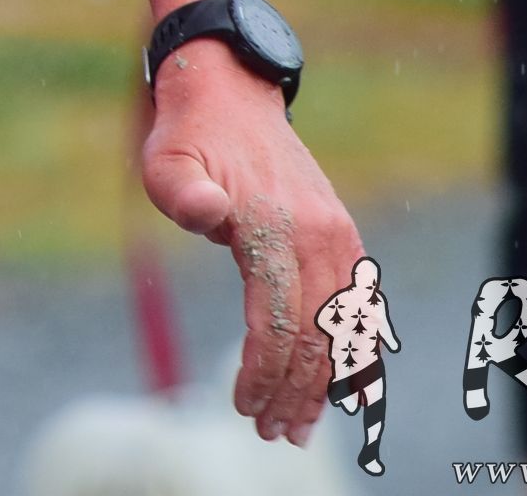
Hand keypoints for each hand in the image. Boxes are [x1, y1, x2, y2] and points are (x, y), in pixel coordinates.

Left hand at [139, 40, 364, 446]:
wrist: (231, 93)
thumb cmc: (189, 136)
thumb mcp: (166, 160)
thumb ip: (182, 193)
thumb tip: (210, 216)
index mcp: (274, 225)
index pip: (277, 321)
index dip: (262, 372)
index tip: (243, 407)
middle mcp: (318, 233)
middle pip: (315, 334)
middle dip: (294, 392)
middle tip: (272, 433)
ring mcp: (336, 233)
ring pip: (344, 326)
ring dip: (328, 383)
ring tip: (302, 425)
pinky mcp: (343, 234)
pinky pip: (359, 303)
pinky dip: (357, 349)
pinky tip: (349, 387)